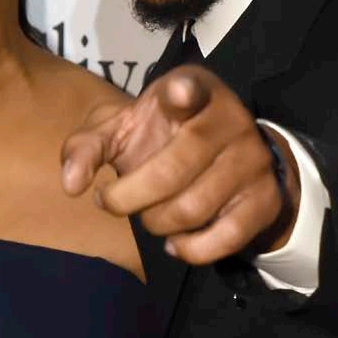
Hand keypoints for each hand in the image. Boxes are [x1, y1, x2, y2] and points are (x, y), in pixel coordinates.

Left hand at [61, 66, 299, 263]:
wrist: (225, 155)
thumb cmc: (160, 135)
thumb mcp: (120, 130)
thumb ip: (87, 147)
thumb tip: (71, 183)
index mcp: (190, 89)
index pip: (189, 88)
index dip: (183, 92)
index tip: (178, 93)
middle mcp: (229, 119)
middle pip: (171, 171)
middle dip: (128, 198)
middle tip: (112, 202)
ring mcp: (253, 159)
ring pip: (193, 209)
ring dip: (156, 224)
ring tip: (147, 216)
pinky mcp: (266, 198)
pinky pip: (226, 237)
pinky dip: (192, 250)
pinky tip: (175, 243)